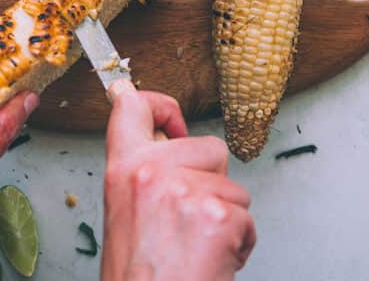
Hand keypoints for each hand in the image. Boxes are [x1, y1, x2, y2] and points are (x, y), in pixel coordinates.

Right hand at [101, 81, 254, 280]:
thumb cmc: (139, 276)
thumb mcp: (124, 212)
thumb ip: (142, 174)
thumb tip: (164, 138)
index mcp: (122, 169)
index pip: (133, 107)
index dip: (161, 105)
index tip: (173, 119)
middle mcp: (150, 172)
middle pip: (209, 146)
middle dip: (213, 181)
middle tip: (190, 220)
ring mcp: (185, 192)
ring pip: (233, 187)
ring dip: (225, 217)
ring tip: (197, 246)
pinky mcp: (216, 217)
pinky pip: (246, 219)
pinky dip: (239, 243)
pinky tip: (213, 261)